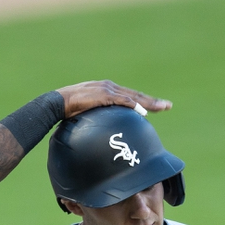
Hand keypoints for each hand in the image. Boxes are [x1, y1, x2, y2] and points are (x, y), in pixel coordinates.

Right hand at [56, 80, 171, 118]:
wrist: (55, 103)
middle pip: (136, 95)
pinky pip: (123, 101)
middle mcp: (109, 87)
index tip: (156, 107)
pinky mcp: (103, 95)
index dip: (143, 101)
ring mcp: (107, 90)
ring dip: (149, 103)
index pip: (129, 96)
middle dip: (153, 101)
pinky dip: (134, 106)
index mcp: (106, 90)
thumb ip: (96, 121)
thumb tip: (98, 137)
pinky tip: (144, 112)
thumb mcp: (85, 116)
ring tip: (162, 108)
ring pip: (133, 96)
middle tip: (168, 106)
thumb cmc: (66, 110)